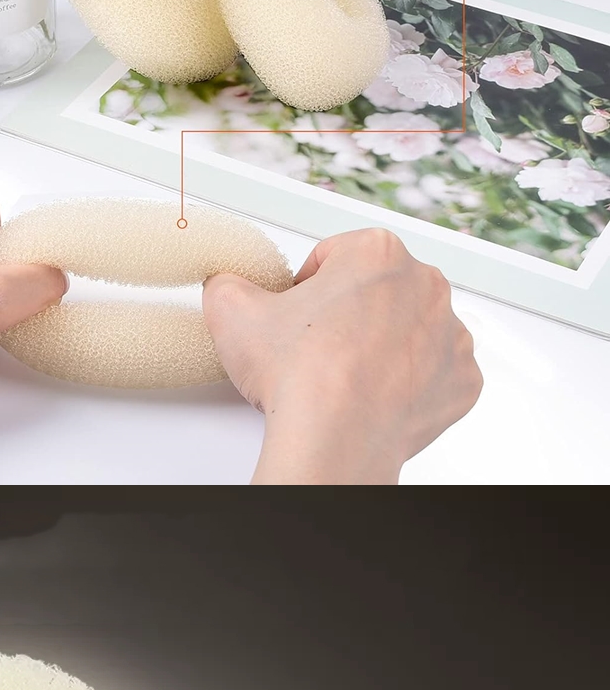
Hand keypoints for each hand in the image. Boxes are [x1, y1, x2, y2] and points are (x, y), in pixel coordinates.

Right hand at [203, 224, 481, 480]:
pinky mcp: (462, 380)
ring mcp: (451, 334)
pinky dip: (415, 385)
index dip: (309, 289)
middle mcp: (426, 284)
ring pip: (413, 331)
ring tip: (351, 377)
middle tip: (323, 351)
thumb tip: (227, 285)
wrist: (334, 438)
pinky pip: (438, 374)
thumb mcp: (233, 311)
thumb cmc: (298, 375)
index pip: (337, 259)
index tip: (300, 317)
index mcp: (378, 250)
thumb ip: (229, 284)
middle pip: (381, 292)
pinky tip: (382, 396)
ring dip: (387, 347)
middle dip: (354, 315)